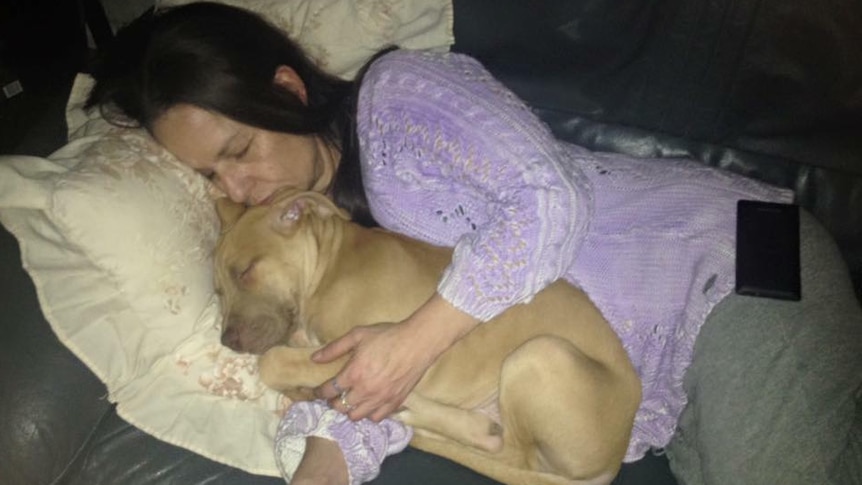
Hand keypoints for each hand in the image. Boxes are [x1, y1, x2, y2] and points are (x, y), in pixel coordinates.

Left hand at [313, 294, 478, 421]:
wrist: (417, 342)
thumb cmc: (387, 335)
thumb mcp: (358, 335)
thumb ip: (334, 348)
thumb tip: (314, 358)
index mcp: (354, 374)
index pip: (329, 390)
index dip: (319, 392)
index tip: (317, 391)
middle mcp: (365, 390)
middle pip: (340, 407)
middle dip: (332, 402)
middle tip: (333, 397)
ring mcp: (380, 399)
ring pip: (356, 416)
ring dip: (349, 410)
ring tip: (350, 402)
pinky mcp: (394, 403)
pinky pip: (376, 418)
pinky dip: (368, 414)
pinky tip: (368, 405)